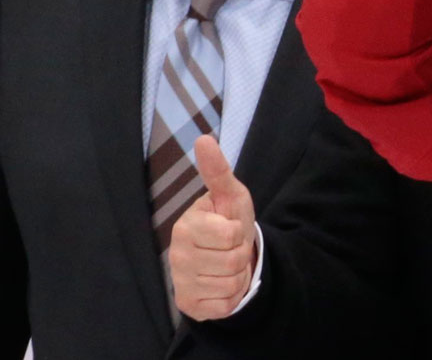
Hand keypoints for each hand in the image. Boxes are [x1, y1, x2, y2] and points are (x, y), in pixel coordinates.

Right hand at [168, 136, 257, 320]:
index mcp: (185, 227)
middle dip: (240, 254)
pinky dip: (231, 296)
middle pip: (233, 260)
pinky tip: (221, 283)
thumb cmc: (228, 221)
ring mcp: (181, 283)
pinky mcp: (189, 307)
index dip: (238, 231)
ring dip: (238, 275)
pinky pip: (225, 305)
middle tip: (230, 248)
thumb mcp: (230, 195)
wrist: (226, 256)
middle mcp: (177, 257)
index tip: (229, 228)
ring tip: (227, 264)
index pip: (230, 235)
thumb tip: (204, 138)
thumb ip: (218, 170)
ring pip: (232, 283)